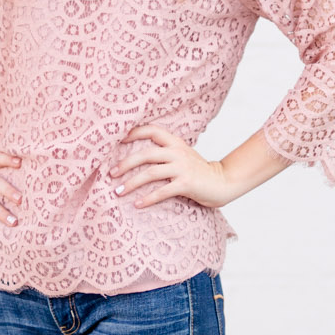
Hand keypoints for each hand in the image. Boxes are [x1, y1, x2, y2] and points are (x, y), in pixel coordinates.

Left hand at [108, 126, 236, 209]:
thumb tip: (137, 157)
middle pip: (146, 154)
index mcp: (176, 142)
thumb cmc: (198, 171)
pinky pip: (162, 191)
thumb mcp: (183, 155)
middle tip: (111, 173)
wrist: (223, 183)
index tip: (117, 139)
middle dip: (125, 163)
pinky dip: (148, 198)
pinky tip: (137, 204)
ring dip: (131, 183)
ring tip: (118, 192)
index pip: (152, 130)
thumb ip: (165, 153)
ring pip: (150, 173)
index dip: (134, 132)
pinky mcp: (186, 183)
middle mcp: (178, 152)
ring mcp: (182, 167)